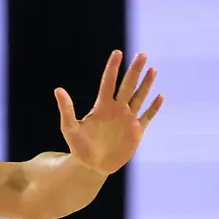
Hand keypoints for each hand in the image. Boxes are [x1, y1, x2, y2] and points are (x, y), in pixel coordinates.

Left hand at [56, 50, 163, 175]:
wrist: (92, 166)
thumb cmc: (79, 147)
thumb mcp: (70, 128)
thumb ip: (66, 109)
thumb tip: (58, 89)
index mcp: (102, 107)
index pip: (109, 83)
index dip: (113, 68)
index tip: (118, 52)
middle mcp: (116, 109)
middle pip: (127, 86)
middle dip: (134, 71)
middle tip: (142, 54)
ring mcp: (127, 119)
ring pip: (139, 97)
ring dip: (146, 84)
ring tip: (152, 69)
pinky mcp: (136, 132)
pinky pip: (147, 117)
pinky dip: (153, 108)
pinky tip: (160, 96)